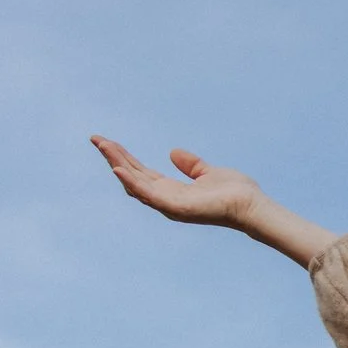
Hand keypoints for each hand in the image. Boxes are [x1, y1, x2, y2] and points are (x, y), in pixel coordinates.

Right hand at [90, 136, 261, 227]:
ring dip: (118, 164)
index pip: (141, 172)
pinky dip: (132, 182)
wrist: (251, 205)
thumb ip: (190, 164)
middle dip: (114, 157)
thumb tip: (172, 152)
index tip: (107, 141)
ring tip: (104, 147)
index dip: (123, 157)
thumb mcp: (207, 172)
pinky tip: (119, 169)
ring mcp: (169, 205)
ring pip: (135, 183)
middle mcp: (166, 199)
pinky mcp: (176, 208)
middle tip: (96, 139)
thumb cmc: (234, 192)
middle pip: (133, 176)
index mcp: (172, 190)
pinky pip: (148, 194)